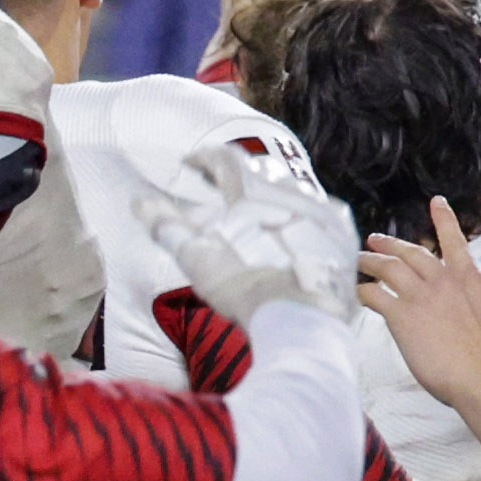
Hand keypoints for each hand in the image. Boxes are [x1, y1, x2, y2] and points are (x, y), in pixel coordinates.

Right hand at [144, 138, 357, 323]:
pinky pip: (322, 209)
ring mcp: (321, 210)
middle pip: (259, 169)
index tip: (190, 163)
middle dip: (237, 173)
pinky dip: (304, 213)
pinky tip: (295, 229)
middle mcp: (289, 191)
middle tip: (221, 186)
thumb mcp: (196, 257)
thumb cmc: (243, 289)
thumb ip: (166, 225)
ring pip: (293, 186)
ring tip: (257, 210)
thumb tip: (139, 199)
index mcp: (250, 192)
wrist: (302, 323)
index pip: (224, 157)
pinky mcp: (342, 234)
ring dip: (272, 192)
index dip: (203, 157)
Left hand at [354, 197, 480, 408]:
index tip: (436, 202)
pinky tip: (353, 291)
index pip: (455, 241)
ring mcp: (421, 296)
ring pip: (387, 267)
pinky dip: (360, 290)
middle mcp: (444, 282)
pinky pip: (373, 295)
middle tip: (375, 240)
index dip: (444, 219)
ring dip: (369, 261)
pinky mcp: (401, 316)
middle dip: (391, 243)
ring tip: (356, 260)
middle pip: (411, 252)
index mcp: (471, 281)